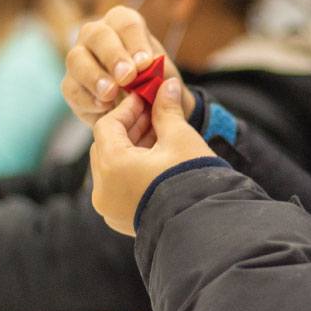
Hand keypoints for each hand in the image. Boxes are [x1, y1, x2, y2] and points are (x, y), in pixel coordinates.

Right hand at [61, 6, 194, 125]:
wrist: (145, 112)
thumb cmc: (157, 86)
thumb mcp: (167, 80)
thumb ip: (163, 74)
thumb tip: (155, 71)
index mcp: (124, 25)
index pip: (126, 23)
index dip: (135, 43)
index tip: (145, 64)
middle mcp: (97, 35)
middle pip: (97, 35)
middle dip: (113, 56)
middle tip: (127, 77)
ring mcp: (80, 58)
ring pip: (76, 59)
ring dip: (94, 76)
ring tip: (111, 93)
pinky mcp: (71, 85)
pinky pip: (71, 88)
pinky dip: (86, 99)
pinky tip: (103, 107)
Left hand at [90, 78, 214, 235]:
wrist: (207, 225)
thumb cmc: (192, 179)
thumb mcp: (179, 138)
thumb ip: (166, 109)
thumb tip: (166, 85)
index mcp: (112, 166)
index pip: (107, 126)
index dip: (127, 109)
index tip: (146, 99)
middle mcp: (103, 190)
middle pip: (106, 146)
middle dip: (129, 128)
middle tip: (153, 115)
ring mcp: (110, 208)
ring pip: (112, 167)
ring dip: (131, 149)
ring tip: (159, 137)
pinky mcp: (121, 220)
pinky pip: (118, 186)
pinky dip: (131, 170)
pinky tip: (156, 161)